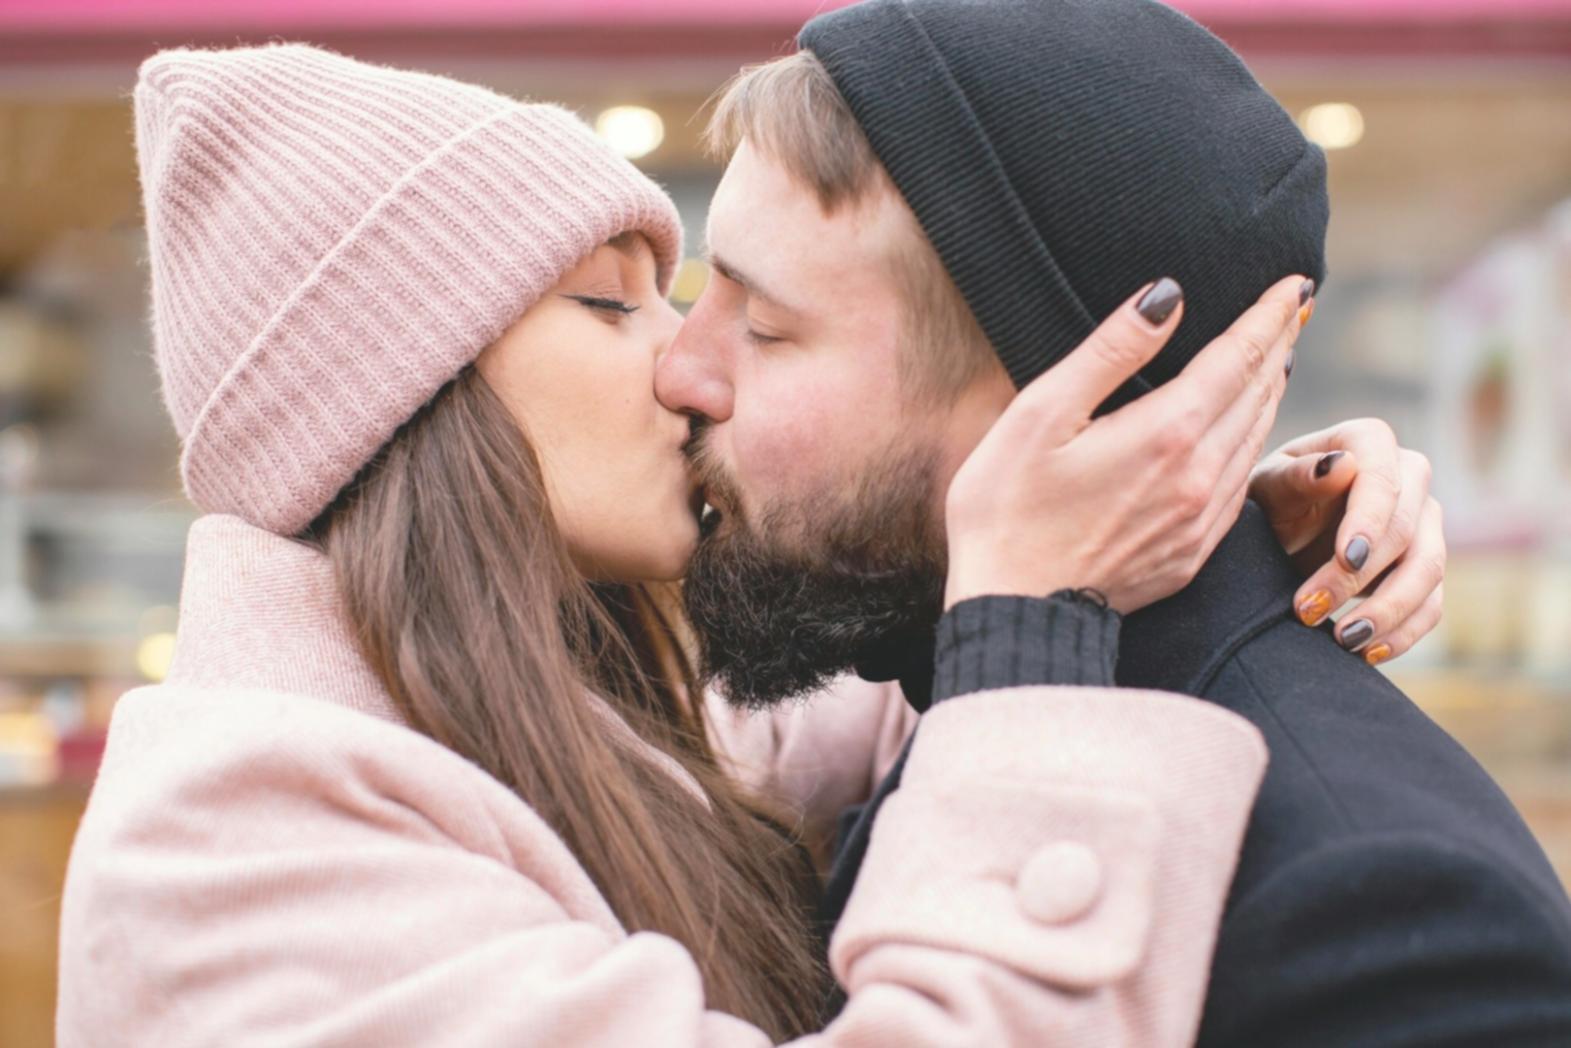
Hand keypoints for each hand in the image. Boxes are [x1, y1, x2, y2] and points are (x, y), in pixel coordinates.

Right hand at [945, 274, 1309, 612]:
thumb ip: (1109, 351)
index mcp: (1167, 432)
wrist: (1013, 609)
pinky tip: (1243, 431)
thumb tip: (1168, 297)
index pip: (1239, 356)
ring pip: (1257, 439)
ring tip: (1275, 357)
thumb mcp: (1042, 414)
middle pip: (1260, 394)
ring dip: (1271, 392)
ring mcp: (1200, 519)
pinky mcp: (1192, 553)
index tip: (1295, 281)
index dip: (1270, 314)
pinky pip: (1240, 483)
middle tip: (1294, 306)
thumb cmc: (1006, 507)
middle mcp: (1199, 475)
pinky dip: (1253, 442)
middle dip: (1279, 343)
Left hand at [1249, 421, 1444, 664]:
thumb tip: (1342, 466)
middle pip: (1406, 530)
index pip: (1384, 477)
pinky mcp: (1424, 568)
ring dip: (1387, 611)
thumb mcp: (1267, 487)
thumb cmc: (1270, 499)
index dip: (1371, 520)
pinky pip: (1431, 605)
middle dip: (1357, 578)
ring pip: (1428, 570)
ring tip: (1340, 640)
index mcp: (1368, 443)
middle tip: (1306, 609)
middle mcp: (1408, 477)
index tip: (1346, 559)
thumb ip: (1298, 476)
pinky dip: (1403, 633)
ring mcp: (1424, 523)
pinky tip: (1366, 653)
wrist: (1278, 533)